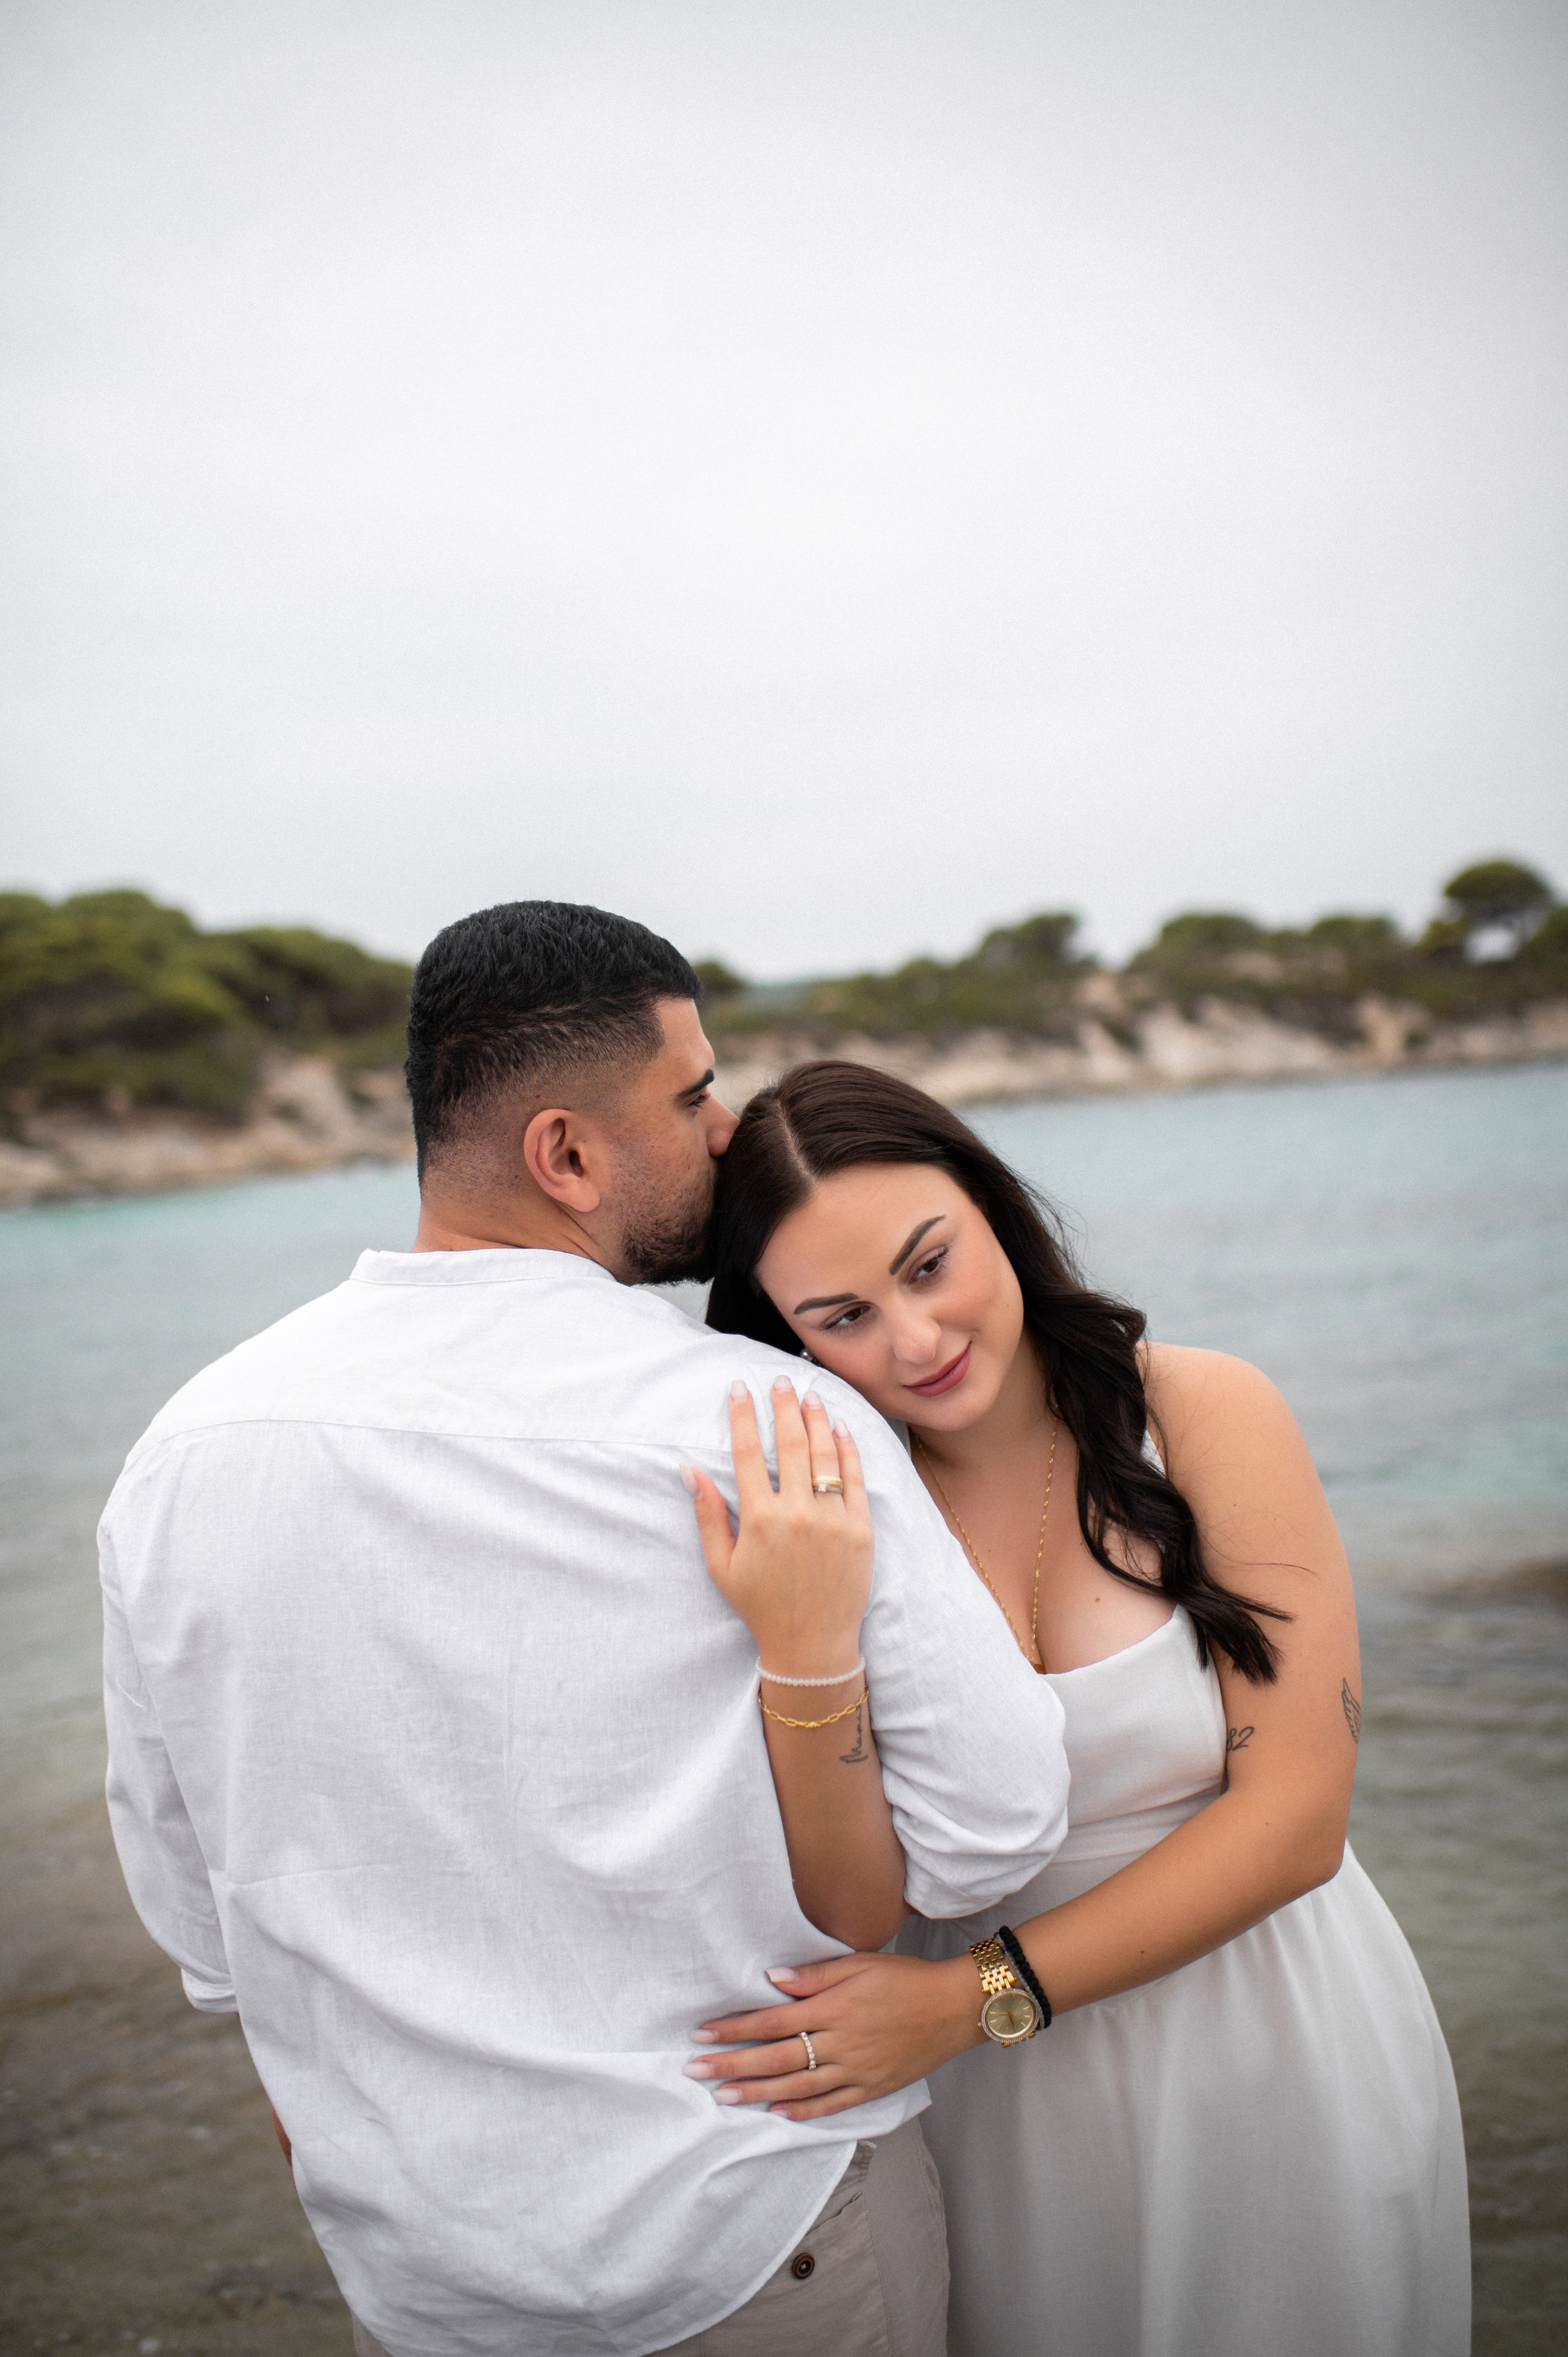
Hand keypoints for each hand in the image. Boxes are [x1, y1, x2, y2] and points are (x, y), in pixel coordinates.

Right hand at [684, 1379, 871, 1673]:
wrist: (812, 1645)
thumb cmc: (761, 1607)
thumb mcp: (722, 1566)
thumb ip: (708, 1515)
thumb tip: (689, 1470)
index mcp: (759, 1520)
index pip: (746, 1454)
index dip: (741, 1416)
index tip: (739, 1389)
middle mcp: (796, 1514)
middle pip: (788, 1443)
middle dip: (781, 1405)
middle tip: (779, 1380)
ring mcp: (832, 1520)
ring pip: (824, 1454)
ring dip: (816, 1418)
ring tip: (809, 1394)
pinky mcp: (861, 1529)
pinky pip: (856, 1478)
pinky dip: (848, 1448)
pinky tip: (840, 1427)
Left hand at [684, 1951, 982, 2120]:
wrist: (954, 2008)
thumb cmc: (905, 1979)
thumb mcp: (860, 1963)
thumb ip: (815, 1975)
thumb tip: (772, 1980)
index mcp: (833, 2008)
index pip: (772, 2021)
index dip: (735, 2028)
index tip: (702, 2032)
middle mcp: (840, 2043)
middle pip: (776, 2058)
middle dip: (732, 2065)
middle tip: (696, 2072)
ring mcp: (856, 2070)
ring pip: (797, 2087)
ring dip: (757, 2092)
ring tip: (724, 2097)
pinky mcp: (871, 2088)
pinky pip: (831, 2105)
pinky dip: (803, 2111)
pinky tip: (778, 2114)